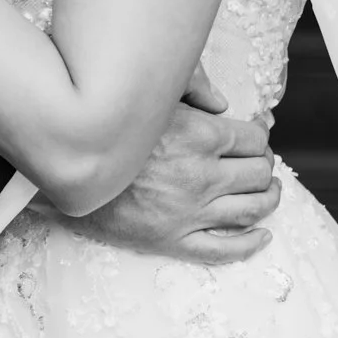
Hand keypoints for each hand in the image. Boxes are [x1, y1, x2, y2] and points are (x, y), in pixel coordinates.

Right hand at [80, 100, 279, 264]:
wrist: (66, 168)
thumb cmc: (109, 126)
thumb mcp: (151, 95)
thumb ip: (192, 88)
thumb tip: (224, 103)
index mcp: (201, 135)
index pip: (255, 139)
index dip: (260, 136)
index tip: (256, 135)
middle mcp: (202, 176)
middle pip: (259, 173)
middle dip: (266, 165)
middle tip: (260, 162)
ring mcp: (190, 212)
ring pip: (251, 209)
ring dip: (269, 199)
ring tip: (270, 191)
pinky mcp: (173, 240)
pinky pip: (224, 250)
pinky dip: (250, 244)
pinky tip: (262, 236)